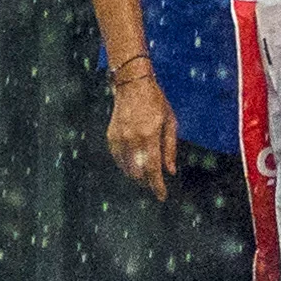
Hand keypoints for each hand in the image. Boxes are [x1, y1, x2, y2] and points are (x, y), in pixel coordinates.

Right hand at [106, 69, 178, 195]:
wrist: (132, 84)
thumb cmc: (156, 102)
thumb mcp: (170, 122)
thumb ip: (170, 148)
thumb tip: (170, 171)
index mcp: (149, 135)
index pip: (152, 169)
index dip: (157, 186)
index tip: (162, 196)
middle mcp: (132, 139)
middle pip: (138, 172)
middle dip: (148, 182)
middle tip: (155, 184)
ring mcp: (119, 138)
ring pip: (127, 169)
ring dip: (137, 176)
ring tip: (146, 176)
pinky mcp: (111, 136)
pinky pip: (118, 160)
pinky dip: (126, 166)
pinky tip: (133, 166)